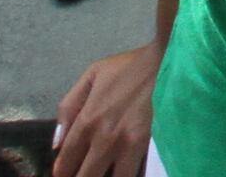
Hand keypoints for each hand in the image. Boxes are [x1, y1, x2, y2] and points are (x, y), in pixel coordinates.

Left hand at [50, 42, 161, 176]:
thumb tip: (57, 143)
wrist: (168, 60)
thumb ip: (68, 107)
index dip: (63, 173)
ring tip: (105, 172)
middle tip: (84, 173)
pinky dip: (126, 173)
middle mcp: (104, 139)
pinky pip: (133, 173)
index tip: (66, 173)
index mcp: (87, 121)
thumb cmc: (130, 67)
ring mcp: (127, 146)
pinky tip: (124, 168)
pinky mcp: (149, 147)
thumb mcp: (92, 75)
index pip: (65, 163)